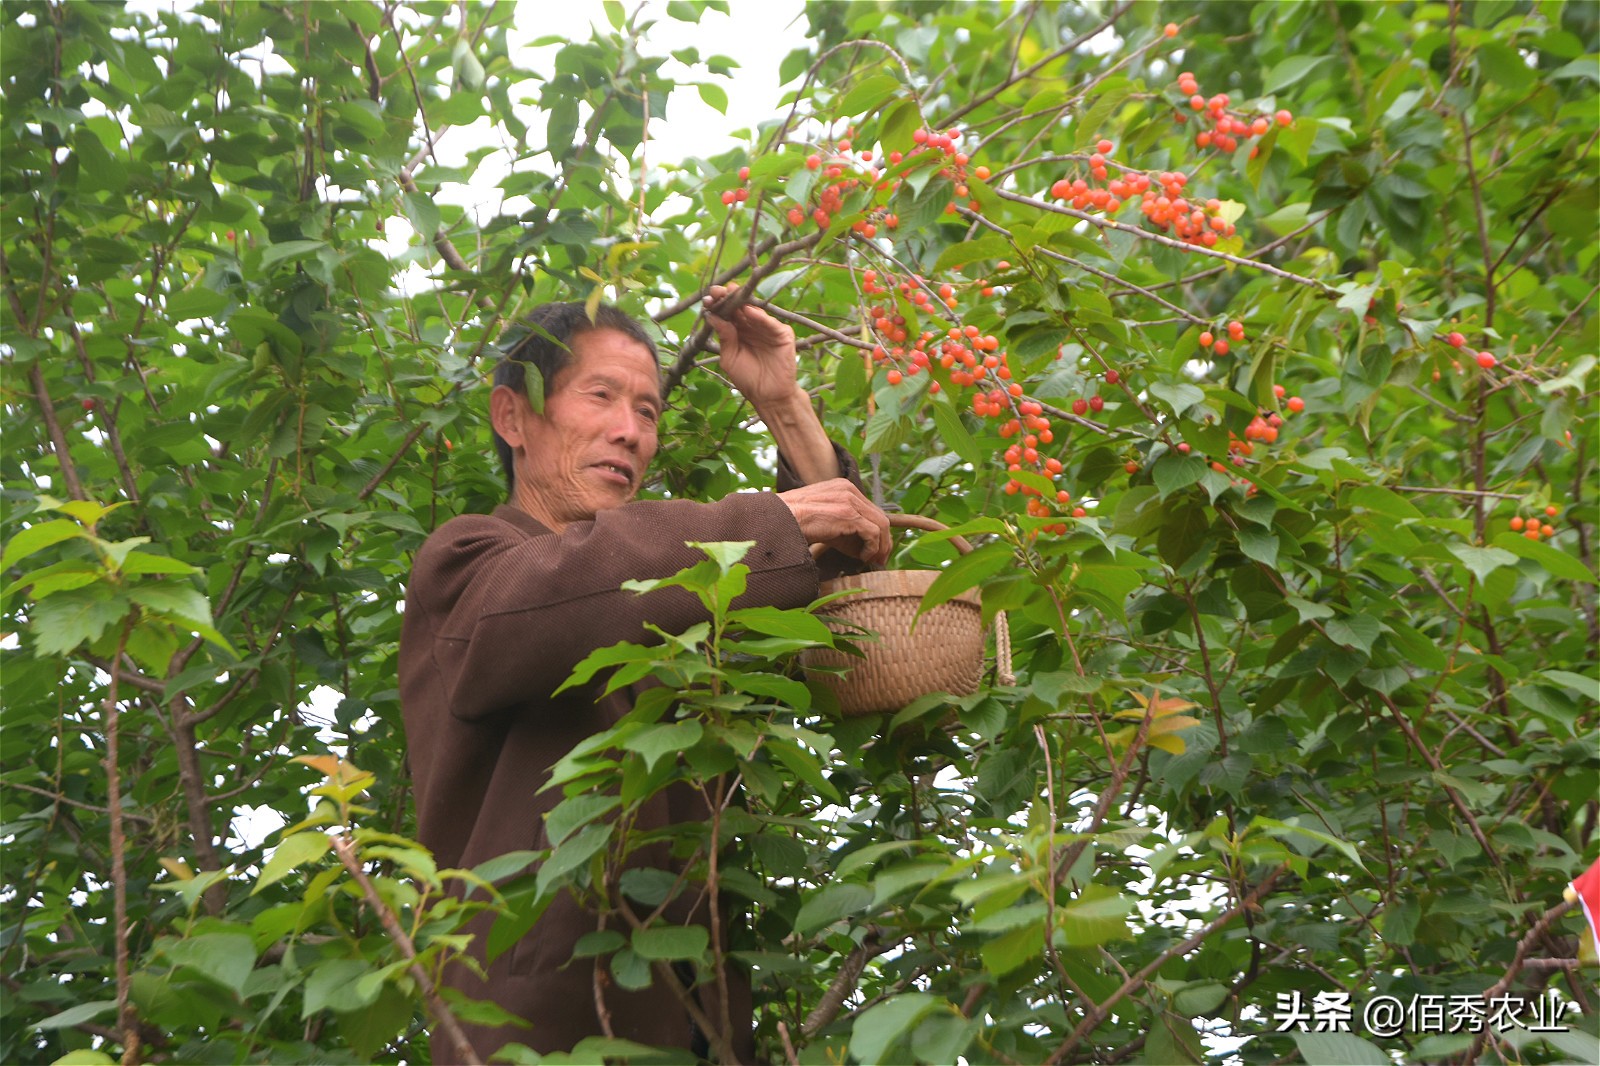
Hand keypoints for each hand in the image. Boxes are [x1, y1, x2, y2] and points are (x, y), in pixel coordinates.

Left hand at [702, 283, 803, 409]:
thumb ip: (724, 337)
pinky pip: (770, 322)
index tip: (707, 299)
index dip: (718, 304)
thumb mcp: (729, 358)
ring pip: (755, 310)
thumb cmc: (747, 378)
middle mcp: (752, 326)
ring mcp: (767, 328)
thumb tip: (710, 315)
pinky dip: (760, 316)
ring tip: (731, 294)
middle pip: (740, 306)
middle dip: (728, 297)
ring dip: (742, 302)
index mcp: (737, 331)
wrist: (769, 396)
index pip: (727, 312)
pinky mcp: (782, 333)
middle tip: (717, 291)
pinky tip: (749, 311)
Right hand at [778, 479, 891, 566]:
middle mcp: (850, 490)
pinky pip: (873, 533)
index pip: (870, 510)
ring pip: (881, 524)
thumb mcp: (824, 521)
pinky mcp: (849, 514)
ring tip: (873, 561)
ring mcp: (850, 500)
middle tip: (880, 559)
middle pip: (879, 516)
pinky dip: (872, 547)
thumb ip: (844, 529)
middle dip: (883, 540)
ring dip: (880, 546)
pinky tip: (862, 557)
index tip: (875, 550)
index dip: (877, 531)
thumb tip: (861, 548)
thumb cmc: (795, 521)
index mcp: (844, 487)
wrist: (781, 519)